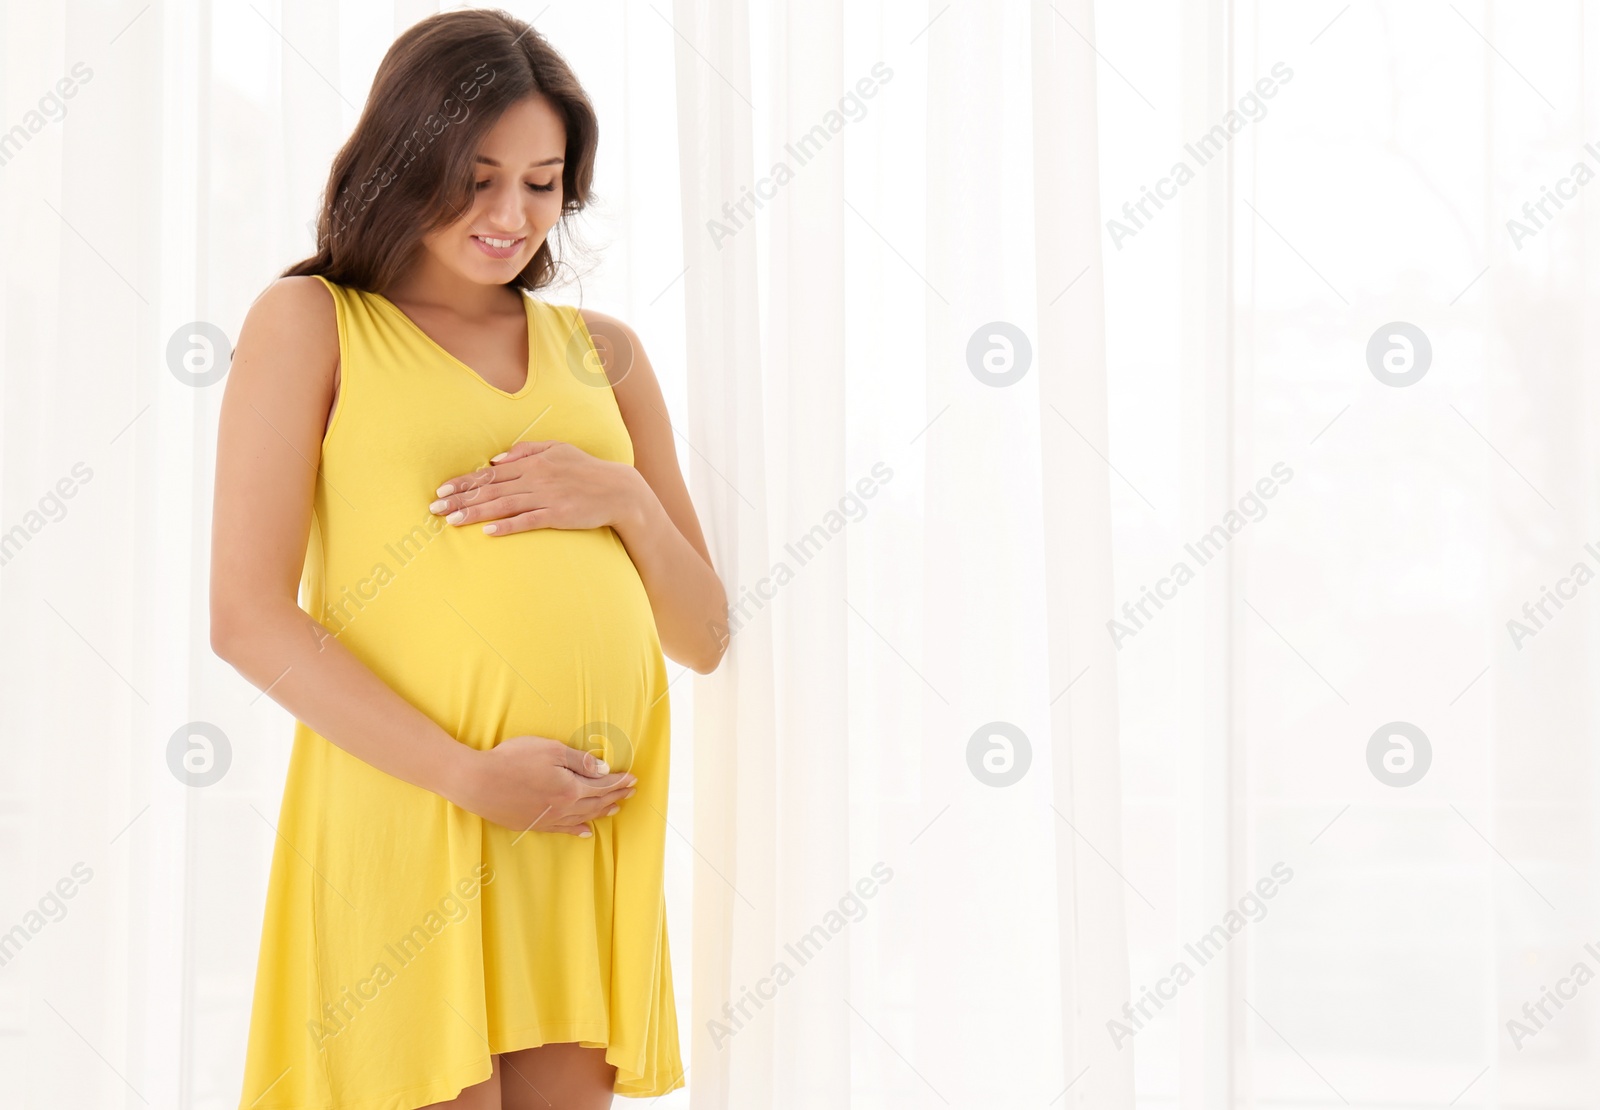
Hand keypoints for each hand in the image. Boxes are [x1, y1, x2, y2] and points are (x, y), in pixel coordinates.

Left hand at [429, 441, 639, 535]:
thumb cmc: (586, 469)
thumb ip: (527, 450)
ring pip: (503, 505)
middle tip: (435, 508)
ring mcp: (546, 496)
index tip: (442, 490)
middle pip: (490, 489)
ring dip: (476, 513)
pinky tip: (489, 533)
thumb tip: (496, 459)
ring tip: (452, 521)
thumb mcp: (558, 449)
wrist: (618, 490)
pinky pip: (528, 521)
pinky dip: (508, 526)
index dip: (464, 482)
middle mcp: (535, 478)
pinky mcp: (558, 514)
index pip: (490, 473)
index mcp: (532, 462)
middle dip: (460, 499)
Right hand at [447, 734, 637, 835]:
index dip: (619, 782)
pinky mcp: (533, 824)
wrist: (476, 782)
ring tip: (616, 808)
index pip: (602, 785)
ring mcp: (548, 819)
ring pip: (583, 817)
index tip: (634, 779)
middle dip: (616, 796)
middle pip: (596, 802)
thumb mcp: (550, 750)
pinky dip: (578, 830)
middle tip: (631, 792)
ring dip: (601, 812)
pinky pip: (563, 830)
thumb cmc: (512, 760)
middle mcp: (563, 808)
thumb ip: (579, 761)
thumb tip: (604, 771)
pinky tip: (585, 832)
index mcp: (570, 788)